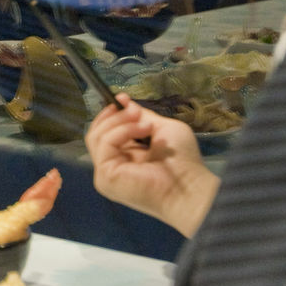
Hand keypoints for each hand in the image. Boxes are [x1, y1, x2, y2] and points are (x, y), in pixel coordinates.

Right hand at [86, 96, 218, 236]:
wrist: (189, 186)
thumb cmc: (182, 162)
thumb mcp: (161, 129)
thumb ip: (141, 117)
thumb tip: (122, 100)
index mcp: (123, 158)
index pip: (105, 133)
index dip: (111, 115)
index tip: (122, 99)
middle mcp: (111, 166)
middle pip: (96, 132)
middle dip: (114, 116)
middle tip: (134, 110)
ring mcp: (106, 173)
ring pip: (96, 136)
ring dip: (120, 121)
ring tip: (144, 123)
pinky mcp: (106, 176)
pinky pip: (104, 144)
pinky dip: (122, 131)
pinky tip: (142, 130)